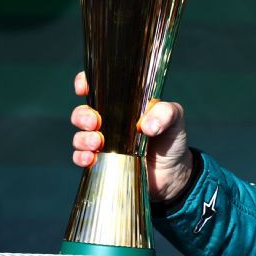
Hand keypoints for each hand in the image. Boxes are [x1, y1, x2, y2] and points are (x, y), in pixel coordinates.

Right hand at [70, 71, 194, 203]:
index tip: (83, 88)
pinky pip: (82, 158)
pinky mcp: (101, 163)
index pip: (97, 88)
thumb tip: (147, 126)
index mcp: (122, 105)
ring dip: (83, 138)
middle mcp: (108, 122)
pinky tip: (90, 158)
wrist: (173, 172)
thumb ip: (166, 113)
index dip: (85, 83)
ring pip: (80, 136)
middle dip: (82, 115)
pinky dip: (81, 157)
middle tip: (94, 122)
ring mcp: (103, 143)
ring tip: (97, 142)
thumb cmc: (171, 138)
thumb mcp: (175, 118)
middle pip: (82, 113)